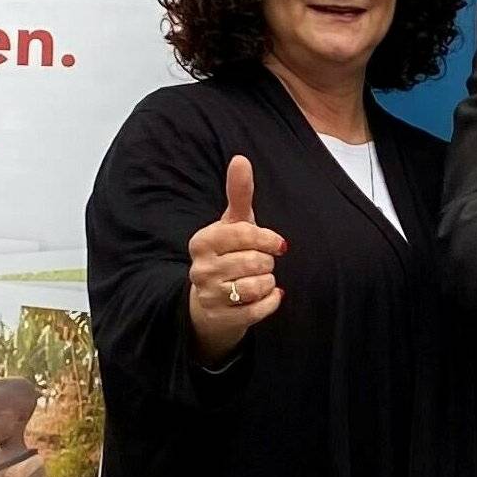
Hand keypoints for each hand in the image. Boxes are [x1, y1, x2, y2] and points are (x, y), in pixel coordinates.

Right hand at [186, 154, 288, 362]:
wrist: (212, 301)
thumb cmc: (228, 254)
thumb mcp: (234, 224)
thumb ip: (239, 193)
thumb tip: (241, 158)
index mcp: (202, 241)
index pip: (246, 234)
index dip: (268, 239)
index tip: (277, 243)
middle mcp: (200, 268)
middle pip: (256, 261)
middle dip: (267, 262)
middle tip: (261, 264)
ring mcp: (209, 295)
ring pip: (258, 285)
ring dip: (268, 282)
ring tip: (260, 279)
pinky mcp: (222, 318)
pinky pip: (259, 309)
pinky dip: (271, 302)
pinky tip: (268, 296)